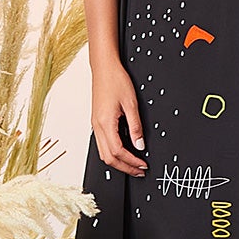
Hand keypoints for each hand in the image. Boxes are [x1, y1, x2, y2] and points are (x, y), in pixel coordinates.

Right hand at [92, 59, 148, 175]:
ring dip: (118, 162)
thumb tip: (140, 145)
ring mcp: (95, 125)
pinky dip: (113, 153)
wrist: (104, 68)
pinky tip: (124, 152)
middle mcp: (97, 127)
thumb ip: (136, 127)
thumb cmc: (116, 80)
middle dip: (125, 167)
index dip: (132, 162)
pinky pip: (102, 144)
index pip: (118, 152)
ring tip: (133, 164)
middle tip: (139, 171)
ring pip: (103, 153)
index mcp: (105, 123)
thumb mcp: (131, 104)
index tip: (143, 165)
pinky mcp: (96, 122)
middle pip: (108, 158)